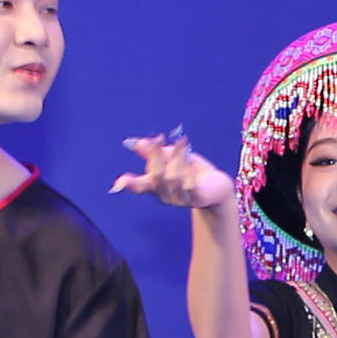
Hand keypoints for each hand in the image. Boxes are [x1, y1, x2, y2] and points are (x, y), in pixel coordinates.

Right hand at [113, 130, 236, 211]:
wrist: (216, 184)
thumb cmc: (191, 170)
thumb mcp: (171, 157)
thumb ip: (154, 152)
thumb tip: (136, 142)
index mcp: (156, 186)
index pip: (139, 187)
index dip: (129, 184)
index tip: (120, 182)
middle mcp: (165, 196)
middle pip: (156, 176)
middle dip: (155, 156)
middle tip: (159, 137)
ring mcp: (181, 200)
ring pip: (173, 178)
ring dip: (176, 157)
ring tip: (182, 141)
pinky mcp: (197, 199)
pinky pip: (189, 186)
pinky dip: (188, 171)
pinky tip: (190, 161)